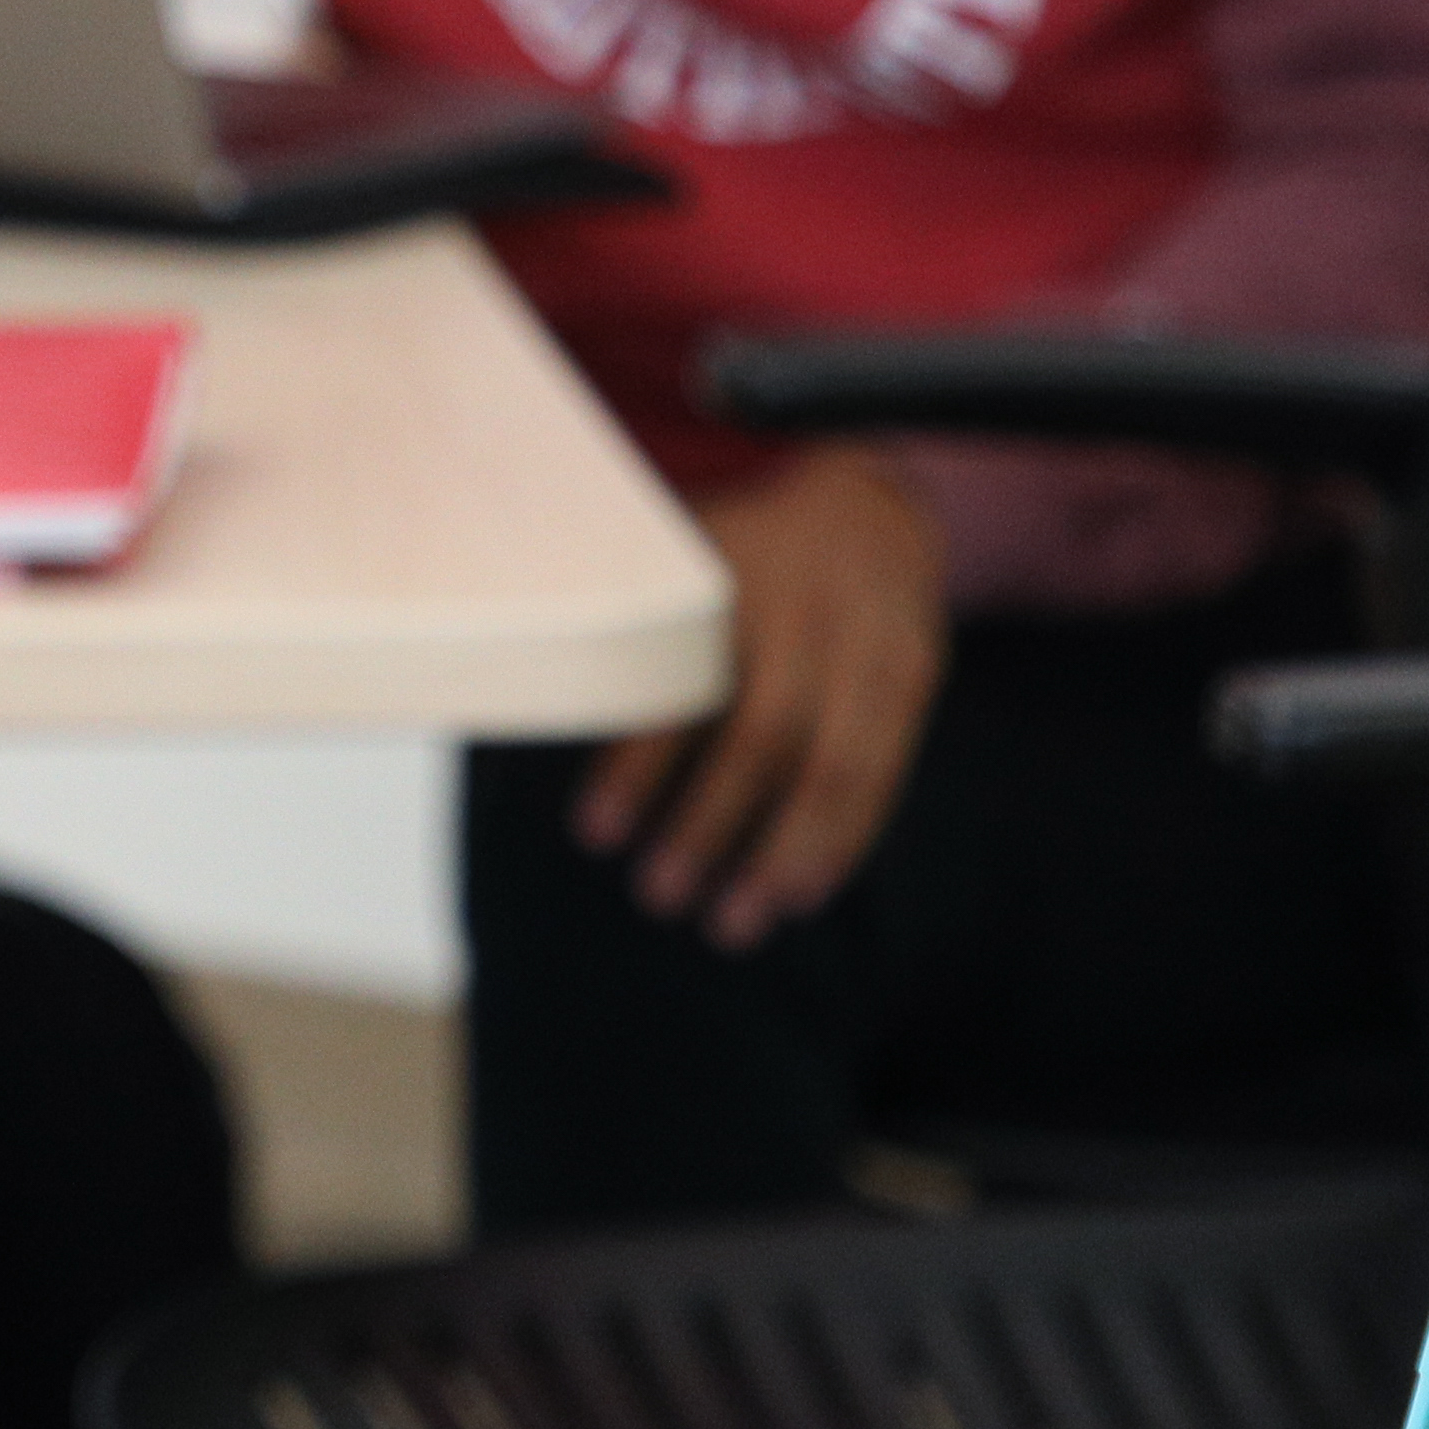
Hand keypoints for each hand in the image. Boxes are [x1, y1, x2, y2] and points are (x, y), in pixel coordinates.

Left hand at [578, 447, 949, 948]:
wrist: (864, 504)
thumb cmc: (738, 557)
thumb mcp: (676, 563)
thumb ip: (618, 627)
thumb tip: (515, 703)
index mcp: (726, 581)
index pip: (677, 685)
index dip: (635, 766)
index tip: (591, 833)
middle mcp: (805, 609)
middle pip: (764, 735)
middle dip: (710, 826)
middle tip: (658, 896)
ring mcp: (869, 642)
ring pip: (836, 766)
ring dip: (784, 857)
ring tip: (733, 924)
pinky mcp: (913, 676)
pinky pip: (884, 774)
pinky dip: (844, 841)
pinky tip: (801, 893)